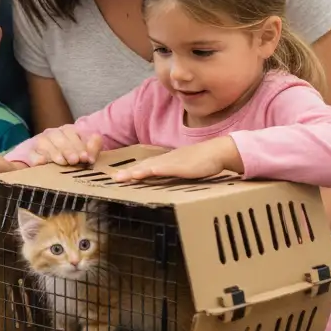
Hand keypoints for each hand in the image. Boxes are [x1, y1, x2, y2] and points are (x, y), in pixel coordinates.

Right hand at [24, 127, 102, 166]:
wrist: (46, 160)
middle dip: (68, 149)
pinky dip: (37, 157)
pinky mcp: (30, 152)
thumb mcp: (85, 151)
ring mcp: (40, 141)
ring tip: (62, 162)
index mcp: (67, 131)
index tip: (86, 158)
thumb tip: (93, 153)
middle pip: (59, 137)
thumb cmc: (71, 156)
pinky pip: (32, 153)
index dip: (80, 145)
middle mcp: (52, 133)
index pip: (72, 133)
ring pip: (45, 142)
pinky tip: (43, 162)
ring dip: (54, 152)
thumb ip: (93, 148)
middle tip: (75, 160)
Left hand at [112, 137, 242, 181]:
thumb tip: (161, 179)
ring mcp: (173, 162)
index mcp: (164, 161)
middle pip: (142, 166)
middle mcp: (165, 160)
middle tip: (113, 178)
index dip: (130, 171)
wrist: (217, 151)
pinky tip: (148, 172)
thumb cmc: (201, 161)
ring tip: (122, 177)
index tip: (116, 177)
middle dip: (127, 172)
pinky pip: (167, 168)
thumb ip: (171, 172)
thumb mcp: (182, 167)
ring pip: (150, 167)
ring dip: (136, 172)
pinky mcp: (182, 166)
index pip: (143, 166)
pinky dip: (156, 170)